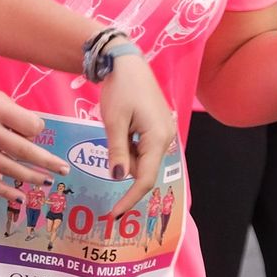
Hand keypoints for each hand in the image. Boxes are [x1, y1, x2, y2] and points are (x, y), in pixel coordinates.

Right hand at [0, 83, 69, 202]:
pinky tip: (21, 197)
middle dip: (47, 161)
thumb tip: (35, 134)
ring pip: (9, 168)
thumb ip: (13, 113)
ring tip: (48, 181)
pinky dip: (6, 191)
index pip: (29, 125)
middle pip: (23, 150)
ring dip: (32, 178)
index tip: (36, 130)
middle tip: (64, 168)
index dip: (38, 128)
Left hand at [97, 53, 177, 217]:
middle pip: (141, 168)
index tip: (113, 213)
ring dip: (124, 152)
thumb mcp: (113, 121)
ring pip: (140, 158)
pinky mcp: (158, 128)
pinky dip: (128, 144)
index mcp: (158, 139)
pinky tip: (121, 125)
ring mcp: (164, 133)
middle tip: (110, 135)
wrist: (126, 63)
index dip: (129, 198)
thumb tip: (118, 178)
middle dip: (122, 164)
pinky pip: (142, 147)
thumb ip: (116, 151)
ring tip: (116, 124)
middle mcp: (166, 139)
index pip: (144, 179)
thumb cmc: (120, 89)